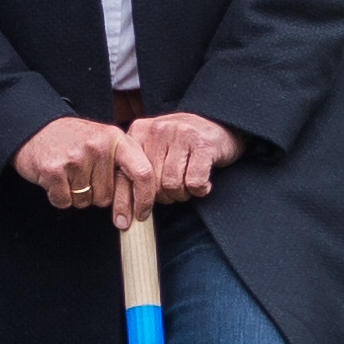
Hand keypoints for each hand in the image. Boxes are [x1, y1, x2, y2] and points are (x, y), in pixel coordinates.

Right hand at [13, 113, 150, 224]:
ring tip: (68, 173)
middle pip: (107, 197)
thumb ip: (122, 164)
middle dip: (95, 193)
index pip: (143, 173)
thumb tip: (140, 202)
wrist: (34, 128)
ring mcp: (76, 158)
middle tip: (82, 174)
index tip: (140, 215)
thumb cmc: (72, 139)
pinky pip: (65, 202)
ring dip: (76, 195)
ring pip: (86, 201)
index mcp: (116, 138)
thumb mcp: (103, 140)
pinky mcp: (55, 170)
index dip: (144, 199)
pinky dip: (59, 197)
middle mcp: (98, 146)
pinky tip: (56, 179)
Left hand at [128, 110, 242, 205]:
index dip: (128, 202)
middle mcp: (157, 130)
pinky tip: (203, 184)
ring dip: (182, 195)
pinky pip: (194, 182)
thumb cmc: (182, 143)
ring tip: (188, 187)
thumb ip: (136, 168)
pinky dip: (199, 190)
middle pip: (151, 185)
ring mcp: (180, 134)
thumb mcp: (153, 148)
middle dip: (163, 197)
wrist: (219, 123)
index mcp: (138, 131)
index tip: (131, 220)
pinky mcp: (203, 144)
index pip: (125, 174)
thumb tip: (124, 210)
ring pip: (172, 185)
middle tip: (174, 193)